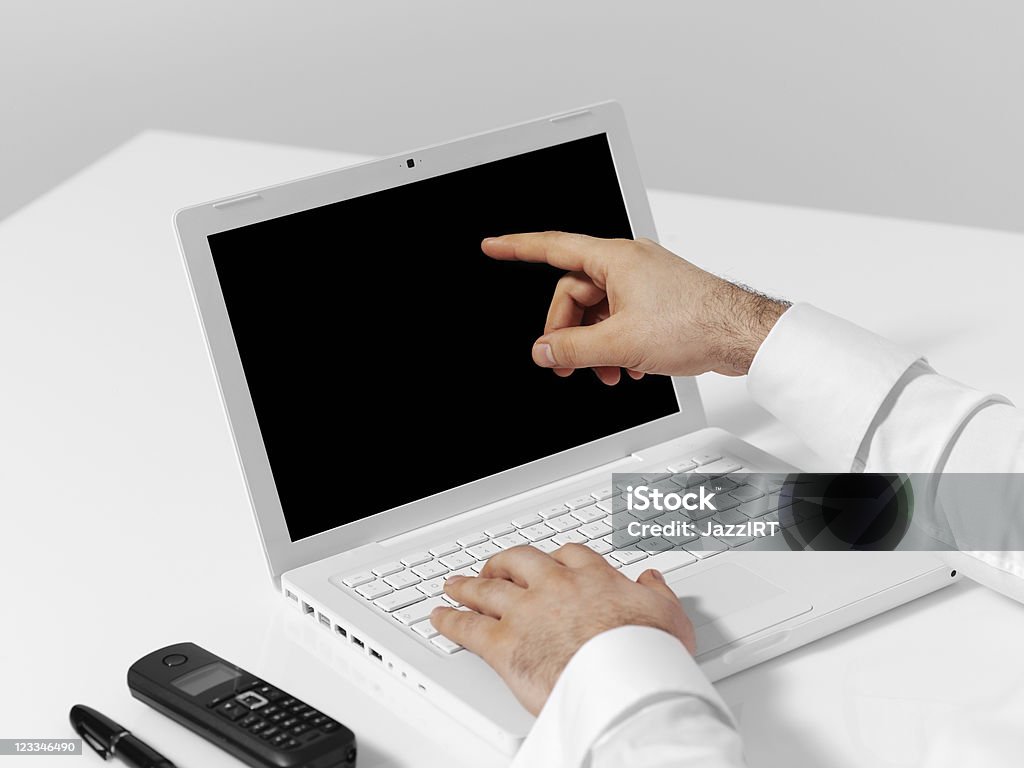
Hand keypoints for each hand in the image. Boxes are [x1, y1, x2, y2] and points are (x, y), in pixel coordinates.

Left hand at [430, 544, 695, 715]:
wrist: (623, 680)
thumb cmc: (646, 654)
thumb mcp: (669, 617)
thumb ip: (657, 594)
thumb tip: (653, 580)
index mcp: (593, 578)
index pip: (568, 555)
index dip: (555, 559)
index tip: (552, 563)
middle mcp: (555, 587)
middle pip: (520, 562)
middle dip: (504, 563)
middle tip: (495, 566)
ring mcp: (527, 611)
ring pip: (488, 588)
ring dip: (469, 585)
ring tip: (456, 585)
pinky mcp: (505, 643)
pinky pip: (468, 626)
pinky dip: (451, 620)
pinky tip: (441, 617)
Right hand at [481, 232, 788, 382]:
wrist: (741, 333)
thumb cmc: (695, 322)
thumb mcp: (620, 342)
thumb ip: (573, 348)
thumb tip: (543, 350)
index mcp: (614, 259)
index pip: (553, 247)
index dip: (517, 247)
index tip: (492, 245)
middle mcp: (628, 264)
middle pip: (575, 294)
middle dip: (567, 331)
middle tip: (563, 363)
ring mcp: (644, 282)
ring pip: (599, 311)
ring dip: (595, 345)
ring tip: (606, 372)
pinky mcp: (658, 300)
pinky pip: (621, 318)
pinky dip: (617, 344)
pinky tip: (629, 367)